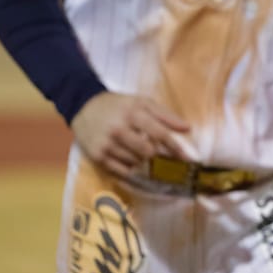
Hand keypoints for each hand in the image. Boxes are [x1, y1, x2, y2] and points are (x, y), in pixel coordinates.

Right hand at [70, 92, 190, 177]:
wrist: (84, 106)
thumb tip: (188, 129)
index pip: (159, 134)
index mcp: (133, 113)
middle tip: (151, 148)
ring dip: (140, 158)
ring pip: (135, 162)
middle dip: (154, 153)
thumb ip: (166, 115)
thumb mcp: (143, 102)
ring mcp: (107, 144)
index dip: (174, 147)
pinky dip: (129, 167)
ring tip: (134, 147)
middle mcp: (119, 129)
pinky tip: (127, 156)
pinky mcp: (97, 156)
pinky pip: (121, 171)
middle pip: (147, 152)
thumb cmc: (120, 104)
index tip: (186, 157)